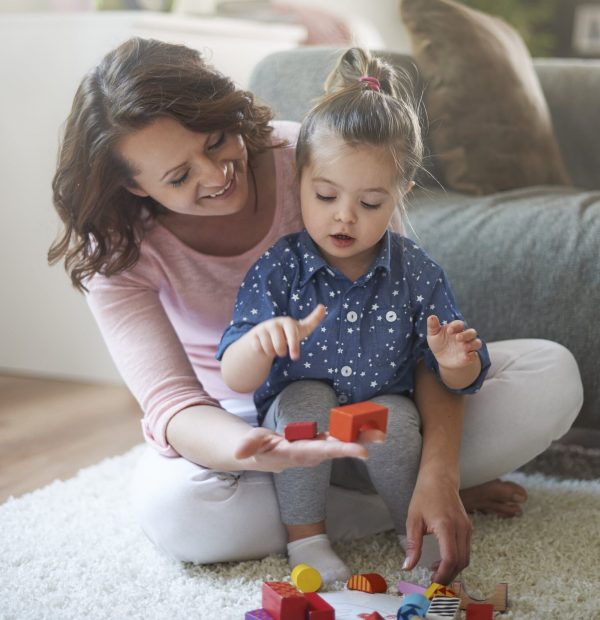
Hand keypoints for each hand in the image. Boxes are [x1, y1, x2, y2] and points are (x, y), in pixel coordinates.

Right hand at [234, 426, 382, 472]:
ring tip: (381, 431)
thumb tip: (240, 451)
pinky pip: (338, 435)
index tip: (363, 452)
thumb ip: (249, 445)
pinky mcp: (319, 441)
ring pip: (342, 442)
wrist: (262, 455)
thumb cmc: (257, 449)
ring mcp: (317, 448)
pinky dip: (353, 430)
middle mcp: (312, 453)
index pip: (322, 451)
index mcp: (298, 453)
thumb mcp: (250, 444)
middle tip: (380, 437)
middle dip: (358, 443)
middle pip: (338, 448)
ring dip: (361, 437)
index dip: (342, 450)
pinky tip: (367, 424)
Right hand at [250, 305, 325, 360]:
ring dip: (272, 352)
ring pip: (268, 349)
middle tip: (282, 350)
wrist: (266, 335)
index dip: (294, 346)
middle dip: (281, 352)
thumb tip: (323, 307)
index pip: (292, 334)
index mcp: (287, 321)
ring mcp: (262, 328)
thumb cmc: (288, 333)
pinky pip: (259, 349)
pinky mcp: (253, 335)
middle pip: (279, 347)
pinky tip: (264, 346)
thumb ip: (313, 320)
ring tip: (273, 347)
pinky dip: (262, 352)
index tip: (295, 358)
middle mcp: (274, 323)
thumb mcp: (301, 328)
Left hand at [403, 473, 471, 583]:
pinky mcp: (468, 527)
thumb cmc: (425, 495)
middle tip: (433, 581)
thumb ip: (413, 545)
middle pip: (461, 562)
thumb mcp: (413, 519)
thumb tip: (407, 566)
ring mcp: (467, 528)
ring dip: (453, 569)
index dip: (442, 574)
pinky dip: (456, 559)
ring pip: (466, 558)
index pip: (450, 558)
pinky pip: (466, 549)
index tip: (432, 582)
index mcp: (446, 525)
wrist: (439, 477)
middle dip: (448, 576)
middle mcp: (461, 528)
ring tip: (435, 571)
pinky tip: (442, 559)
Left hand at [427, 315, 481, 369]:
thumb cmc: (438, 342)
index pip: (460, 324)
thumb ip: (433, 326)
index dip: (456, 326)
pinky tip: (465, 357)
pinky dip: (472, 356)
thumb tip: (431, 317)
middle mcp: (464, 336)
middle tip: (458, 338)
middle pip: (472, 332)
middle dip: (466, 334)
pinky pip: (474, 356)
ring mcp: (468, 346)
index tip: (449, 331)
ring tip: (464, 347)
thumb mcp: (433, 334)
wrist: (441, 358)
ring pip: (477, 343)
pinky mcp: (469, 357)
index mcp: (456, 328)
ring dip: (472, 344)